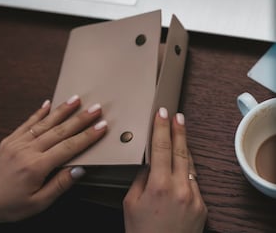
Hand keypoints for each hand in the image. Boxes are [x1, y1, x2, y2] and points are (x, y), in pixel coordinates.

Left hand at [0, 95, 106, 222]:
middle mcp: (28, 150)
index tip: (101, 126)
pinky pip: (27, 122)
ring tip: (76, 99)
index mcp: (36, 166)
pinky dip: (38, 112)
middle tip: (95, 108)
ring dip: (62, 110)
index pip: (69, 147)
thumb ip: (59, 185)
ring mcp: (18, 142)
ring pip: (45, 122)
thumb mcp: (37, 203)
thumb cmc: (7, 205)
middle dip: (80, 118)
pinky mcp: (10, 139)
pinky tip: (47, 103)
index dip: (87, 136)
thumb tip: (79, 169)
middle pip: (60, 130)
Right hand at [123, 108, 206, 232]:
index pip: (161, 147)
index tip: (162, 113)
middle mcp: (179, 188)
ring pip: (189, 163)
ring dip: (183, 147)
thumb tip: (149, 162)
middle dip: (178, 130)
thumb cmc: (142, 231)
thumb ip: (141, 178)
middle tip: (178, 116)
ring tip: (180, 132)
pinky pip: (193, 180)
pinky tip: (181, 165)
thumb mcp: (131, 202)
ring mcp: (194, 197)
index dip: (162, 127)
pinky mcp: (202, 205)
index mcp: (159, 186)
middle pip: (180, 150)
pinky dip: (186, 169)